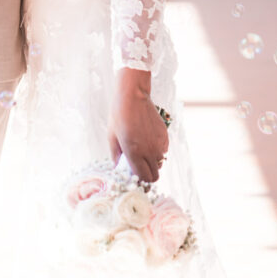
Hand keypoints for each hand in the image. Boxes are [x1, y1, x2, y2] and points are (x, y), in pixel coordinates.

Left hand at [108, 68, 168, 183]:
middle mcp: (149, 151)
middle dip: (147, 175)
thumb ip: (116, 156)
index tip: (135, 179)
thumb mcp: (111, 136)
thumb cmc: (119, 114)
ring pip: (160, 164)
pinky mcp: (164, 136)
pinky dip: (158, 151)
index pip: (144, 179)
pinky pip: (164, 151)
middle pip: (154, 176)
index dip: (140, 182)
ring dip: (152, 163)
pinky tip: (148, 141)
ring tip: (143, 153)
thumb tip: (119, 168)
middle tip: (139, 168)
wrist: (133, 95)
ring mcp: (158, 144)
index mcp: (134, 153)